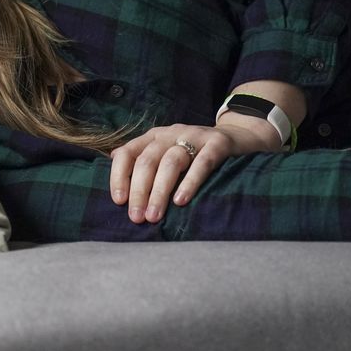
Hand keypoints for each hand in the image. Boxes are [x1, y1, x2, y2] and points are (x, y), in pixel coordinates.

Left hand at [109, 122, 277, 223]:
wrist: (239, 137)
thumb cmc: (195, 153)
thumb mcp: (166, 151)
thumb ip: (142, 157)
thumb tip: (111, 161)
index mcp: (153, 136)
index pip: (128, 153)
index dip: (119, 176)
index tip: (118, 201)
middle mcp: (170, 133)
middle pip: (148, 160)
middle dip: (139, 190)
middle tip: (137, 217)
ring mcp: (194, 136)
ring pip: (171, 162)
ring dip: (160, 191)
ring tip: (155, 216)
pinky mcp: (218, 143)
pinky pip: (203, 162)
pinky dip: (190, 181)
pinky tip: (181, 201)